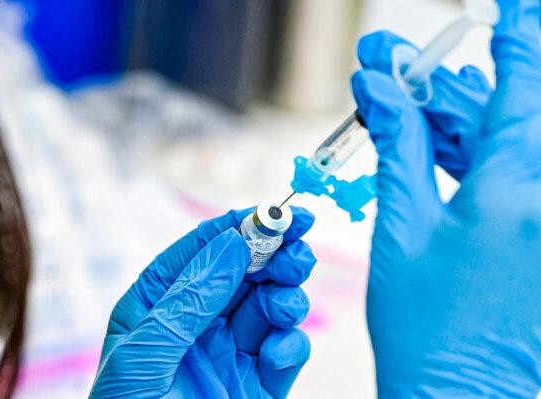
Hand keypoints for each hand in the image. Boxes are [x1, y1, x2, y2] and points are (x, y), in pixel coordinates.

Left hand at [90, 207, 316, 397]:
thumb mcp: (146, 356)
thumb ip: (189, 299)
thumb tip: (232, 246)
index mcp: (156, 306)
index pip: (200, 251)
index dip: (238, 226)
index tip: (277, 212)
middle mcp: (194, 323)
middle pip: (244, 273)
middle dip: (274, 257)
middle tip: (299, 250)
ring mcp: (228, 353)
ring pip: (269, 306)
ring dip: (286, 298)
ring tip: (284, 307)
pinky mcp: (256, 384)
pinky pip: (283, 351)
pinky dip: (289, 346)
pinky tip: (277, 356)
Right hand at [353, 0, 540, 396]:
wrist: (459, 396)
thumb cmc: (425, 327)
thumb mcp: (401, 227)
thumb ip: (399, 148)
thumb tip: (383, 90)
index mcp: (514, 190)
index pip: (520, 88)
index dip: (512, 38)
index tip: (511, 5)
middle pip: (503, 114)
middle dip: (446, 84)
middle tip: (398, 65)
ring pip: (503, 145)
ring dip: (455, 118)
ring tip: (410, 97)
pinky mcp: (536, 240)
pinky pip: (506, 178)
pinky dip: (470, 155)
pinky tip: (438, 138)